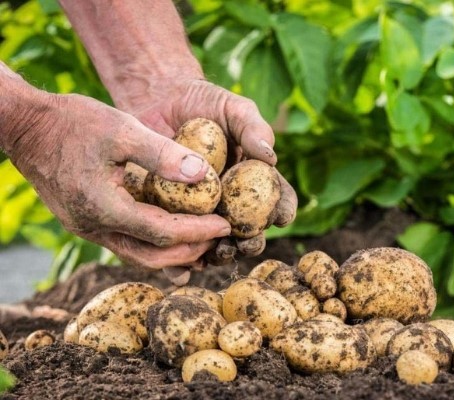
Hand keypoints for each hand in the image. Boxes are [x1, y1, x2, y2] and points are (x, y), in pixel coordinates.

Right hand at [6, 90, 231, 269]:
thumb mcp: (122, 129)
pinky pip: (126, 242)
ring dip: (173, 252)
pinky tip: (172, 232)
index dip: (199, 232)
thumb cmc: (73, 122)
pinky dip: (154, 242)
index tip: (226, 226)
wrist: (26, 126)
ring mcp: (86, 228)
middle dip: (190, 250)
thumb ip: (163, 154)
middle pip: (152, 256)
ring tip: (203, 240)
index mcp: (104, 208)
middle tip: (218, 237)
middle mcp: (93, 227)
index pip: (164, 233)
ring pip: (138, 255)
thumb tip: (205, 175)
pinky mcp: (85, 222)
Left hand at [123, 79, 297, 267]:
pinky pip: (177, 242)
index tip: (281, 217)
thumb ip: (253, 129)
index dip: (283, 211)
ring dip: (218, 255)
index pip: (277, 199)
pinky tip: (180, 270)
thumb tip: (270, 158)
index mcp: (254, 180)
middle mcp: (231, 201)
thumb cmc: (205, 102)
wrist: (159, 100)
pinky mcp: (170, 215)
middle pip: (248, 231)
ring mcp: (201, 211)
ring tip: (213, 254)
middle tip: (244, 243)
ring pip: (215, 244)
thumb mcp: (234, 109)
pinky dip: (179, 262)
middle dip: (250, 243)